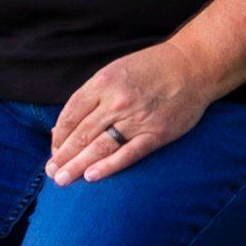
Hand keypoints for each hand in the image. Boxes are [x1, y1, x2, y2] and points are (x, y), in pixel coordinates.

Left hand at [46, 40, 210, 185]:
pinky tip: (91, 177)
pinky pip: (127, 154)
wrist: (193, 66)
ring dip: (78, 165)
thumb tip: (62, 127)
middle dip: (63, 155)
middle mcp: (116, 100)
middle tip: (52, 173)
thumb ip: (91, 96)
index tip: (54, 149)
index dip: (58, 135)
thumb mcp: (116, 71)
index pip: (71, 113)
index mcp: (104, 82)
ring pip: (100, 147)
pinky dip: (108, 167)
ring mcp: (136, 118)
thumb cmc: (151, 68)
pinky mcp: (155, 134)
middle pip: (82, 133)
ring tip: (63, 179)